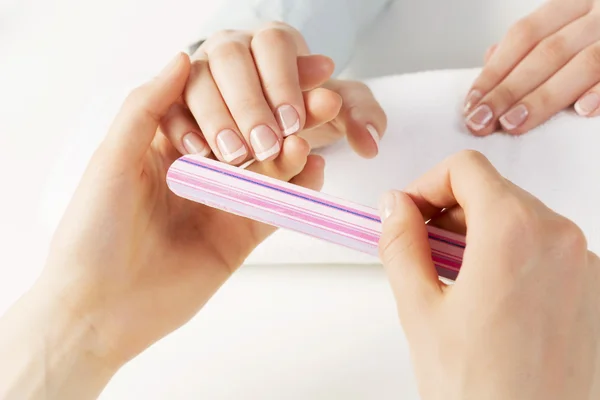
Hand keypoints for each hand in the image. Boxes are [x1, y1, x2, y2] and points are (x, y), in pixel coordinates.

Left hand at [39, 53, 324, 370]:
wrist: (100, 310)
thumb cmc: (93, 234)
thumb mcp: (112, 160)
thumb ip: (147, 107)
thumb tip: (183, 56)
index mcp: (167, 146)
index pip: (216, 103)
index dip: (250, 86)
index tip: (286, 67)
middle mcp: (199, 171)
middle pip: (249, 133)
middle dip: (282, 115)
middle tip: (316, 99)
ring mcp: (222, 204)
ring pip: (266, 170)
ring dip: (290, 152)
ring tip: (304, 140)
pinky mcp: (238, 237)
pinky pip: (274, 209)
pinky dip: (296, 191)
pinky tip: (312, 172)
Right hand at [161, 22, 385, 162]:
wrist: (267, 124)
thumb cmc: (301, 112)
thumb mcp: (338, 112)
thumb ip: (360, 118)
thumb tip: (369, 141)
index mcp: (273, 42)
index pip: (275, 46)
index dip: (284, 81)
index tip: (295, 123)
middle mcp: (233, 49)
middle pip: (231, 60)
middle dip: (249, 104)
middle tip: (267, 145)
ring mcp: (201, 70)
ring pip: (197, 81)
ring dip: (215, 118)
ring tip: (235, 156)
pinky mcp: (175, 97)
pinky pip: (169, 105)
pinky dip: (181, 127)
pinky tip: (198, 153)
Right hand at [378, 151, 599, 398]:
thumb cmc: (481, 392)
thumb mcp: (419, 309)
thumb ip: (401, 243)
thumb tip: (395, 207)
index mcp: (515, 233)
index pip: (466, 168)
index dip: (428, 184)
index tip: (411, 213)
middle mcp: (561, 240)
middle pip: (494, 192)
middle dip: (451, 212)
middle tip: (423, 252)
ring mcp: (585, 266)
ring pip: (521, 220)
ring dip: (480, 236)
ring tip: (455, 284)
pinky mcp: (594, 290)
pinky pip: (546, 250)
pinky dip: (513, 258)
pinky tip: (491, 301)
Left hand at [464, 0, 599, 135]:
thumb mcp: (573, 25)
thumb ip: (536, 40)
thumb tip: (491, 58)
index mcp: (576, 4)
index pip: (524, 36)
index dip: (496, 70)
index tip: (471, 103)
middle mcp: (599, 12)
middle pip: (546, 52)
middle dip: (509, 90)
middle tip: (482, 122)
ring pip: (581, 63)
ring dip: (544, 97)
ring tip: (514, 124)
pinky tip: (582, 111)